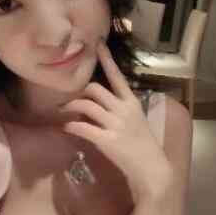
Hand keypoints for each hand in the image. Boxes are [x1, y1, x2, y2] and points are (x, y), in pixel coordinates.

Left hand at [59, 39, 172, 203]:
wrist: (152, 170)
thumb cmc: (143, 146)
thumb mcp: (135, 121)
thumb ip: (120, 110)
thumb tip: (98, 103)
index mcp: (132, 102)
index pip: (117, 76)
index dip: (106, 60)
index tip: (98, 44)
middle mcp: (123, 109)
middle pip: (94, 88)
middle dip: (79, 92)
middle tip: (70, 100)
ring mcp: (116, 125)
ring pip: (86, 105)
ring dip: (70, 107)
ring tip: (63, 112)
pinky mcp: (108, 140)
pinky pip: (83, 127)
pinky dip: (71, 125)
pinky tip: (66, 128)